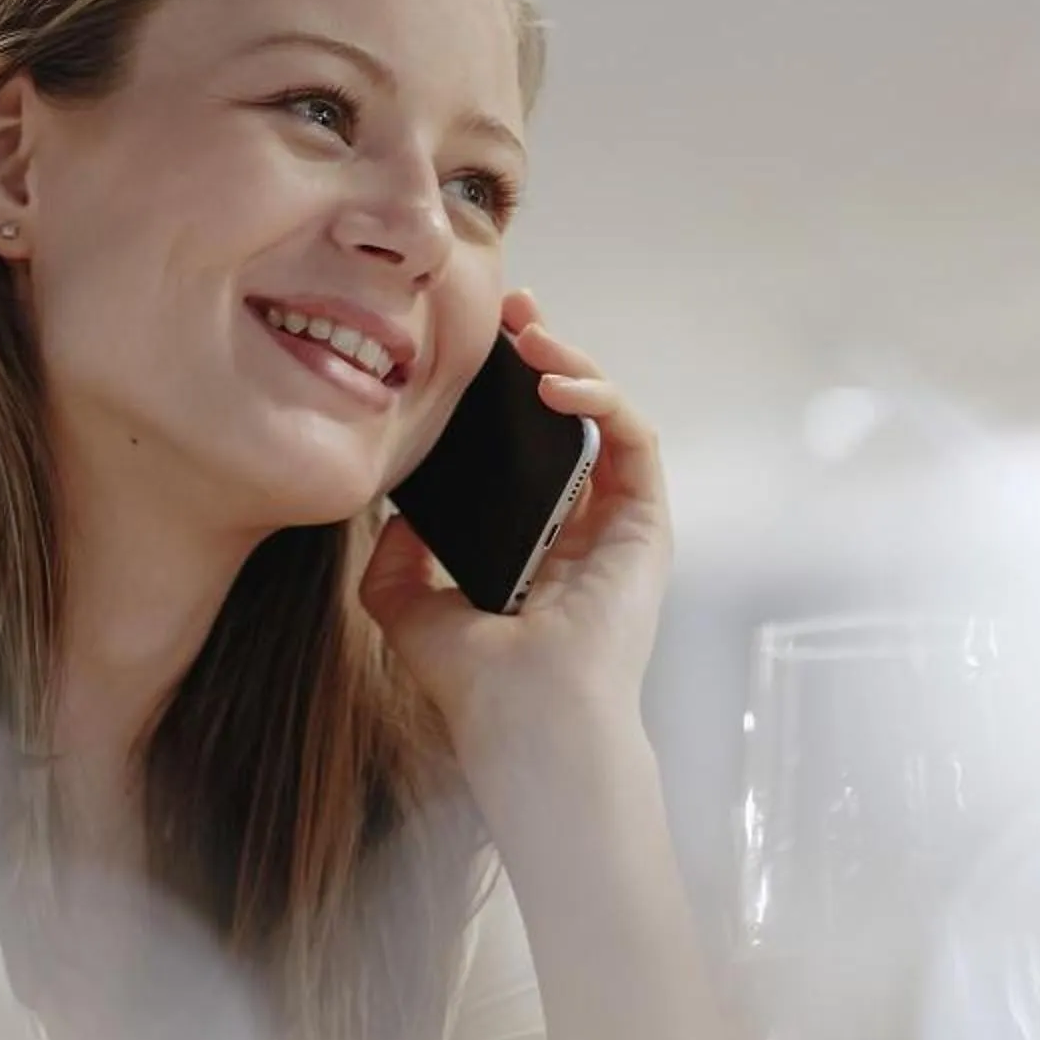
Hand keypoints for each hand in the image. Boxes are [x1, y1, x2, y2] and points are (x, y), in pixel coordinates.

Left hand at [360, 288, 671, 756]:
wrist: (528, 728)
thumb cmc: (482, 691)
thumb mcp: (410, 615)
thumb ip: (396, 566)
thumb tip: (393, 516)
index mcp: (535, 552)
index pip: (527, 454)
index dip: (502, 397)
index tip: (465, 353)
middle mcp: (583, 534)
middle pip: (570, 423)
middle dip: (542, 356)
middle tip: (505, 311)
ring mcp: (619, 528)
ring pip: (605, 418)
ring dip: (571, 362)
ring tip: (527, 331)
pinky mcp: (646, 525)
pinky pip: (633, 440)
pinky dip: (599, 399)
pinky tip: (555, 381)